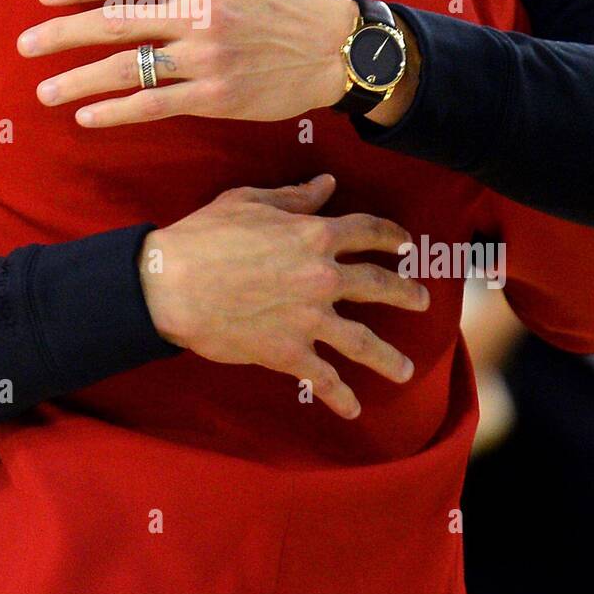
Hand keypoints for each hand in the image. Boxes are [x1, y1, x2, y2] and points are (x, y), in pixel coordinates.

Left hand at [19, 0, 367, 126]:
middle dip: (62, 34)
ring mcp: (206, 59)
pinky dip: (116, 112)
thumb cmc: (277, 1)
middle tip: (24, 46)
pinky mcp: (216, 97)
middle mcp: (198, 15)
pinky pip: (155, 105)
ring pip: (127, 69)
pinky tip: (86, 117)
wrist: (331, 47)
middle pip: (114, 23)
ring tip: (44, 91)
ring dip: (79, 82)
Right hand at [138, 174, 427, 419]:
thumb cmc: (204, 235)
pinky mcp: (288, 352)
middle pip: (379, 286)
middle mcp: (321, 276)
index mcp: (313, 234)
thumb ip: (294, 197)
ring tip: (404, 370)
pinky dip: (340, 397)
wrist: (170, 283)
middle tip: (423, 301)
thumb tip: (326, 184)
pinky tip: (352, 409)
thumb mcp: (249, 202)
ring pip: (363, 341)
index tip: (406, 245)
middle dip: (406, 294)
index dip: (392, 237)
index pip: (368, 232)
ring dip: (388, 357)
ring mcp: (308, 318)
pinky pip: (323, 378)